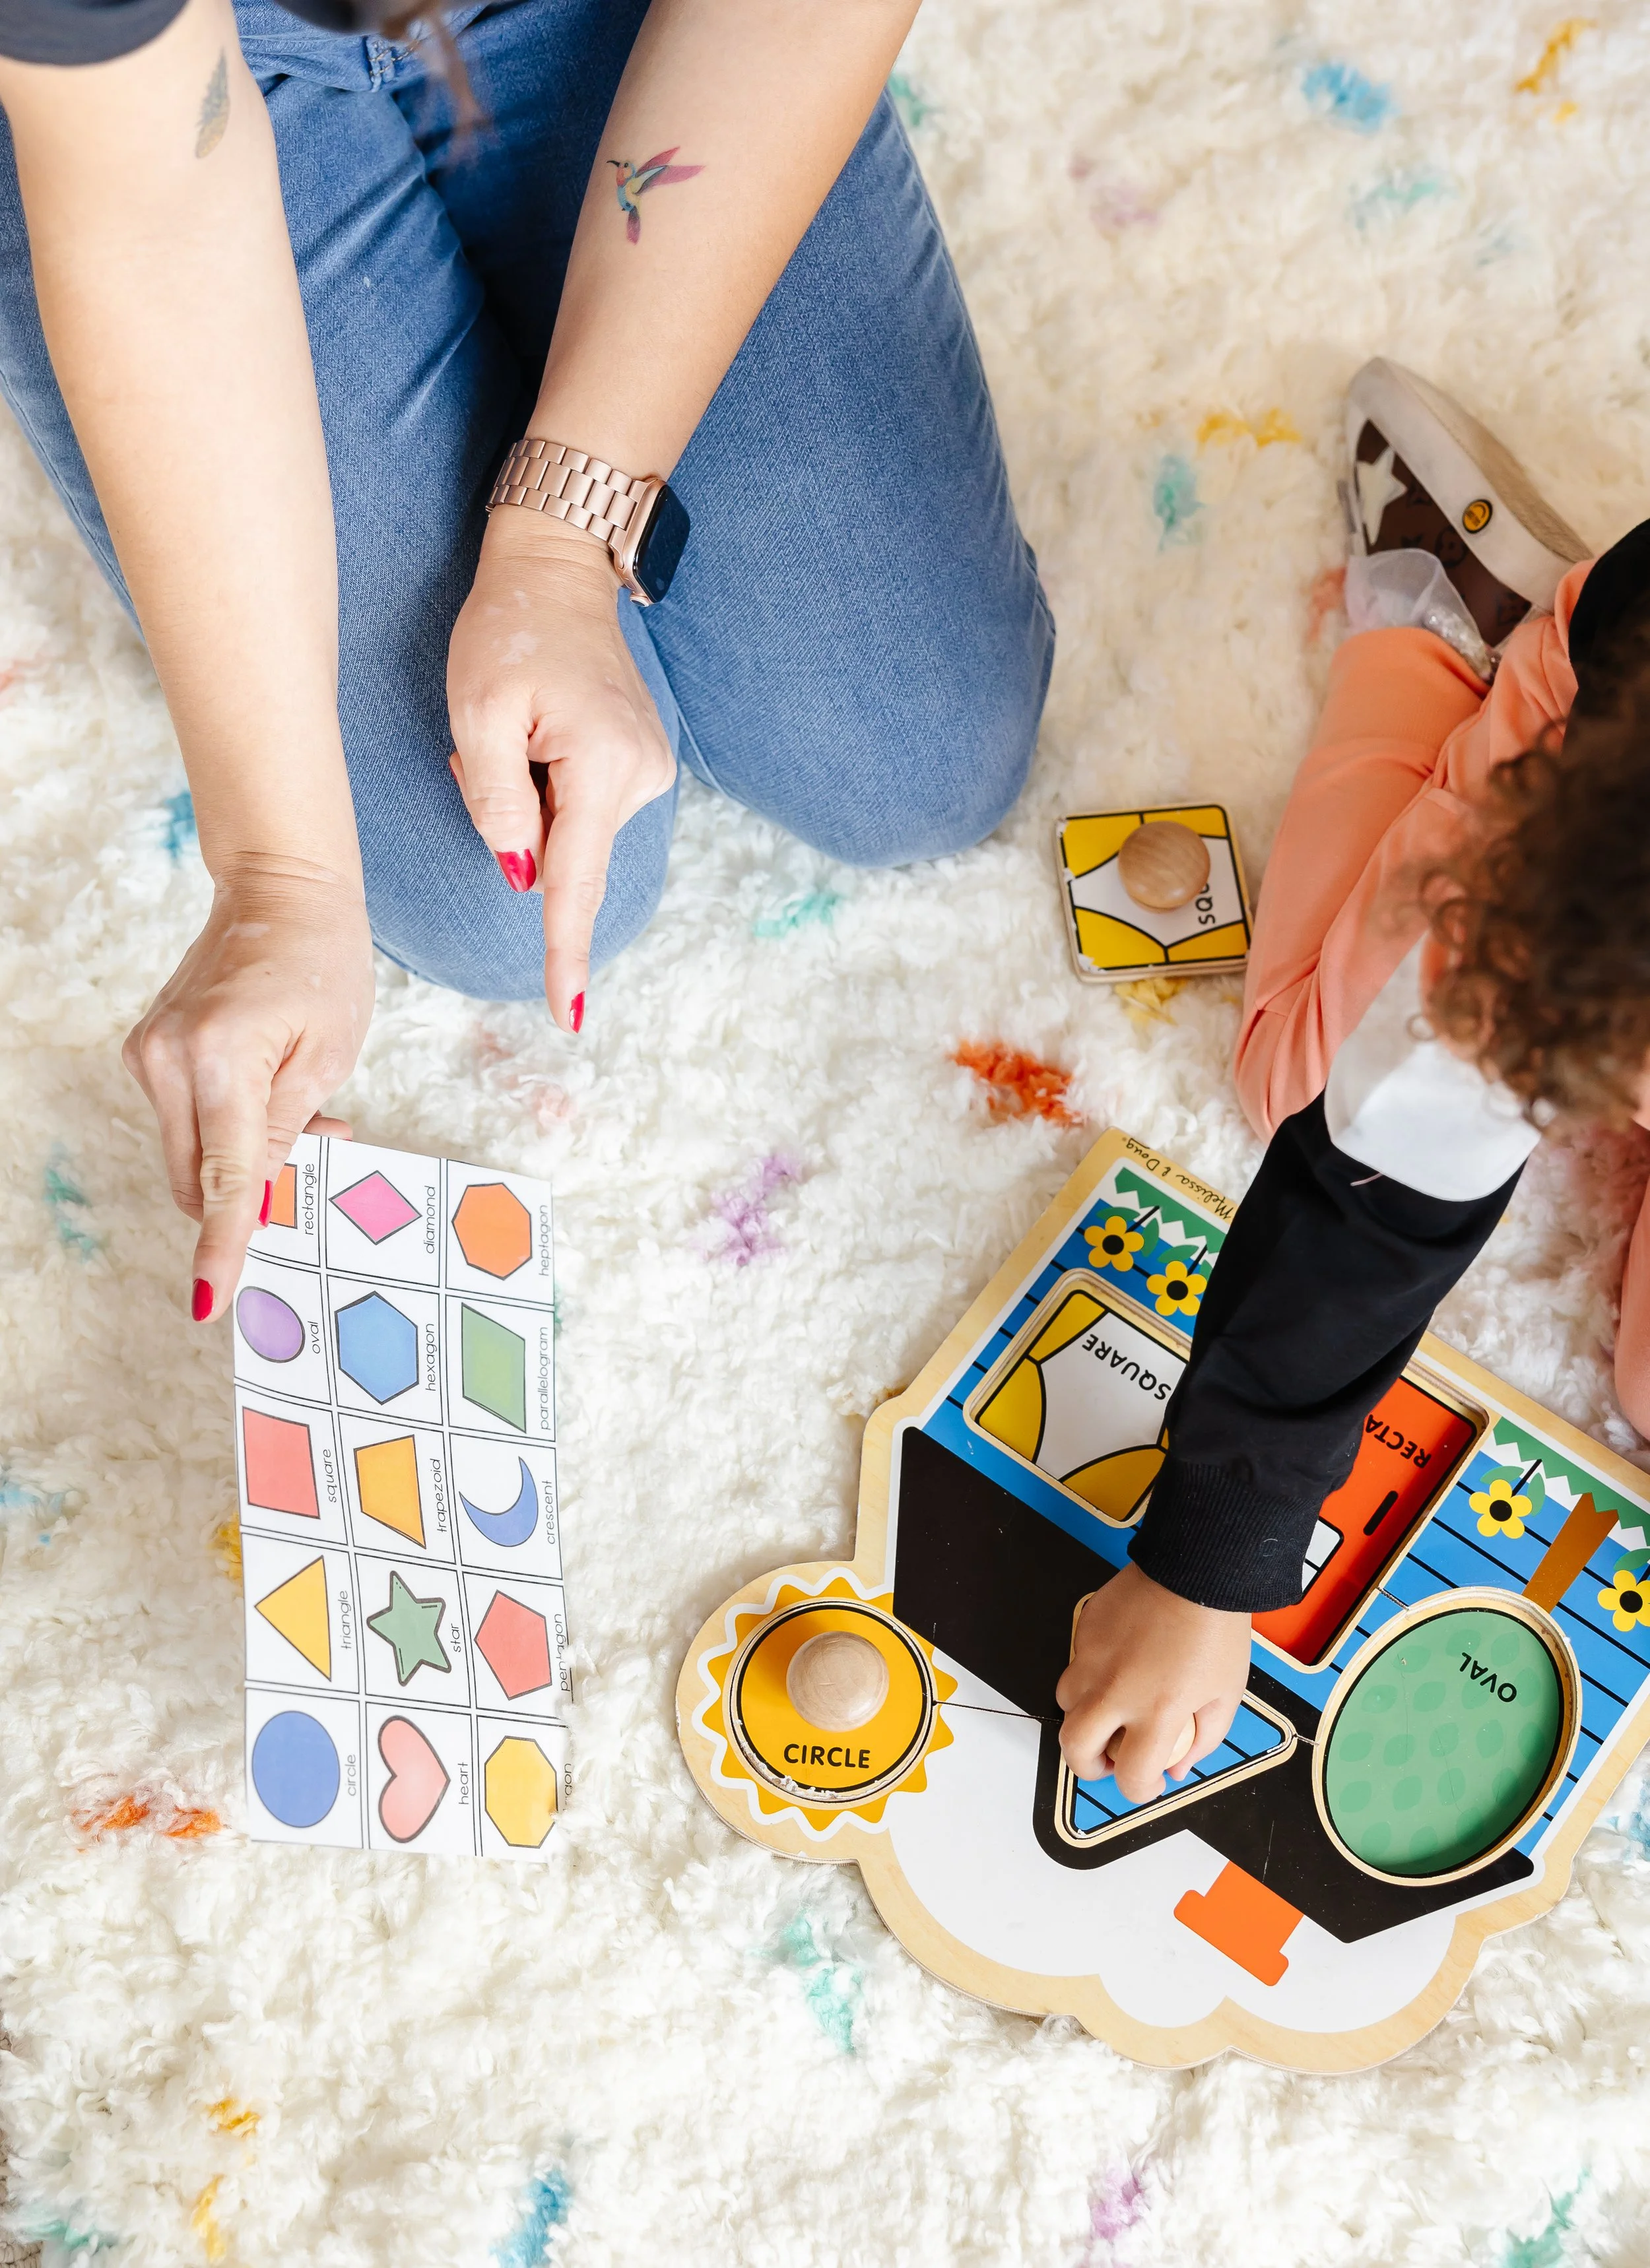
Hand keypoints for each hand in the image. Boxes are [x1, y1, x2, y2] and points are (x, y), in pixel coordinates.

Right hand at [122, 858, 373, 1318]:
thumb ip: (289, 1129)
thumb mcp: (329, 1053)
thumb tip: (256, 1193)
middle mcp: (167, 1061)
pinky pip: (186, 1122)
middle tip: (325, 1146)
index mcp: (220, 1060)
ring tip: (310, 1110)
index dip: (221, 1245)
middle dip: (249, 1195)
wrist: (280, 888)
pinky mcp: (149, 1050)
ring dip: (243, 1159)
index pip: (223, 1178)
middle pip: (197, 1179)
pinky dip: (226, 1129)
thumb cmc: (322, 962)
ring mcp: (149, 1055)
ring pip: (191, 1154)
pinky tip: (272, 1094)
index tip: (209, 1302)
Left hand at [447, 512, 675, 1031]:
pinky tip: (540, 733)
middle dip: (514, 821)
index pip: (573, 882)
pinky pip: (581, 806)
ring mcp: (649, 771)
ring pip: (568, 830)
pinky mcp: (642, 765)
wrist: (558, 572)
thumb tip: (519, 872)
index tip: (566, 1014)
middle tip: (486, 745)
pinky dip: (547, 785)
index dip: (564, 951)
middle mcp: (641, 777)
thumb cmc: (509, 632)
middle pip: (561, 851)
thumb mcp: (478, 710)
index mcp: (601, 767)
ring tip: (517, 728)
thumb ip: (494, 798)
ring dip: (528, 797)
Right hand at [1054, 1562, 1251, 1805]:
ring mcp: (1094, 1658)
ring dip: (1085, 1717)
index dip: (1139, 1790)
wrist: (1197, 1568)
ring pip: (1066, 1703)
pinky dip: (1092, 1674)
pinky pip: (1077, 1663)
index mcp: (1157, 1711)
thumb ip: (1202, 1739)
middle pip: (1075, 1748)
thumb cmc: (1216, 1629)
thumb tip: (1176, 1766)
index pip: (1130, 1775)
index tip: (1149, 1781)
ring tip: (1112, 1708)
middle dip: (1088, 1766)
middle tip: (1109, 1760)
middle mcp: (1116, 1690)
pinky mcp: (1084, 1629)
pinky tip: (1120, 1663)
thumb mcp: (1226, 1694)